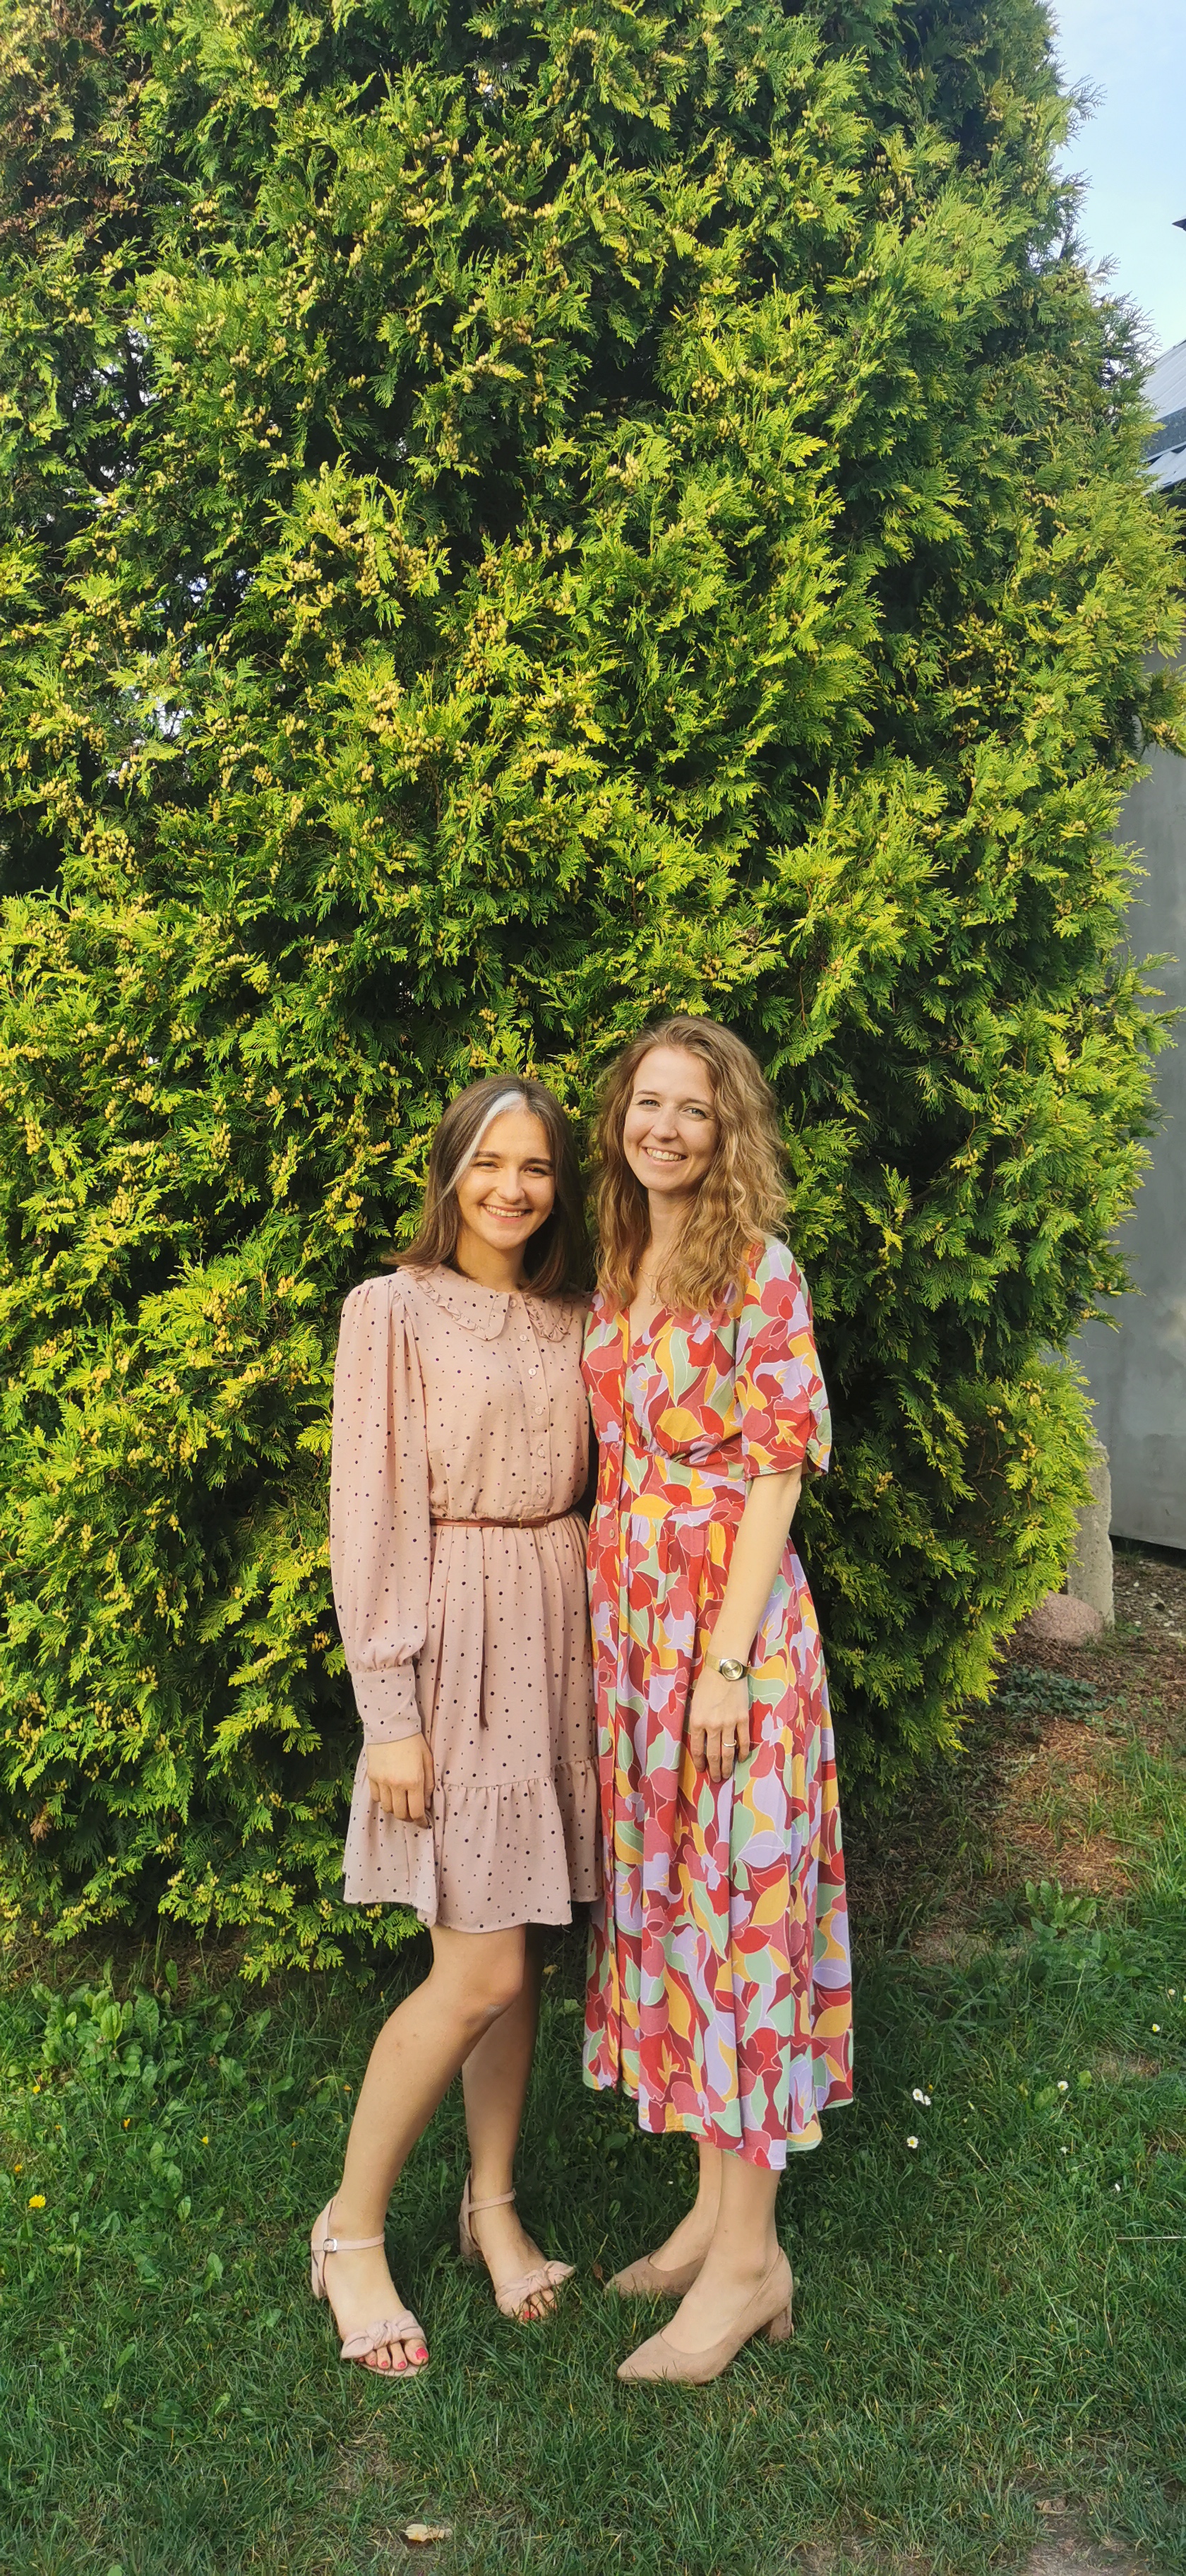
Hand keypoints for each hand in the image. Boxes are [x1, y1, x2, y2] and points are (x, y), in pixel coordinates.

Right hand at [367, 1735, 434, 1825]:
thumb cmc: (413, 1741)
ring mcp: (382, 1781)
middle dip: (408, 1817)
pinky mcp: (371, 1776)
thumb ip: (429, 1784)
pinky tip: (389, 1794)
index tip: (424, 1824)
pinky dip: (383, 1800)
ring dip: (395, 1810)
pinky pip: (376, 1797)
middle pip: (400, 1813)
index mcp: (414, 1781)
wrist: (390, 1725)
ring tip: (401, 1804)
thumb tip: (426, 1804)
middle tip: (413, 1814)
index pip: (416, 1812)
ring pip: (387, 1808)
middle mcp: (397, 1785)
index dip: (421, 1822)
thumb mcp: (428, 1760)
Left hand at [687, 1665, 750, 1783]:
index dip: (700, 1762)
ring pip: (728, 1752)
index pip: (697, 1749)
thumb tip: (700, 1740)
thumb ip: (696, 1722)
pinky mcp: (742, 1719)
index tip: (702, 1770)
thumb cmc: (706, 1683)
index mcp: (697, 1721)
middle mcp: (712, 1725)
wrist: (725, 1668)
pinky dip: (742, 1752)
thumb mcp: (694, 1703)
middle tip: (715, 1779)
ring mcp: (729, 1723)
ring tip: (726, 1775)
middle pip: (713, 1755)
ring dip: (727, 1766)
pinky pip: (743, 1740)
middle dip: (714, 1770)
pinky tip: (741, 1759)